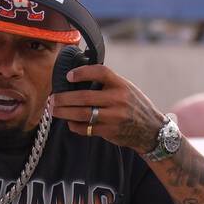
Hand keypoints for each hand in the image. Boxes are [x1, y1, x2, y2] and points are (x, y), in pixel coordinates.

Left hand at [47, 64, 165, 154]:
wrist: (151, 130)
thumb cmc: (134, 106)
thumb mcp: (127, 88)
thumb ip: (108, 83)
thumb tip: (79, 76)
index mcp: (121, 85)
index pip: (100, 72)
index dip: (82, 72)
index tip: (68, 76)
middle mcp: (118, 99)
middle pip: (84, 97)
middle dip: (63, 98)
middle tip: (52, 99)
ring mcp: (114, 116)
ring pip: (82, 114)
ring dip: (64, 113)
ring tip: (54, 111)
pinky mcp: (110, 131)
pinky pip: (86, 128)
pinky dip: (74, 126)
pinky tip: (70, 122)